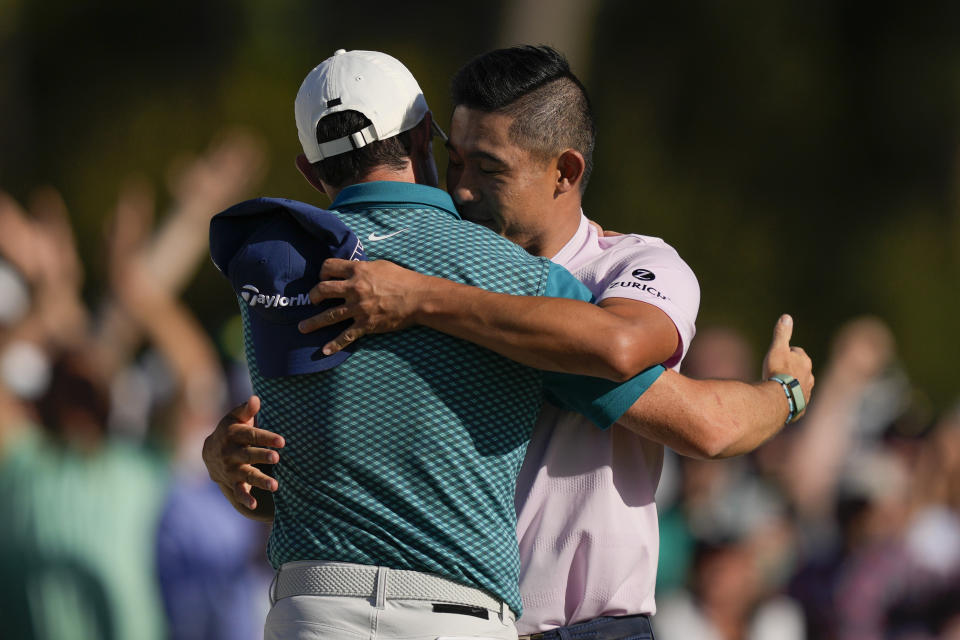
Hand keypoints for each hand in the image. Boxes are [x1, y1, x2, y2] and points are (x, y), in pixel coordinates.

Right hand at [201, 396, 283, 509]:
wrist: (210, 452)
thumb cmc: (231, 430)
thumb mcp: (235, 418)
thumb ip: (247, 410)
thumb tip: (256, 399)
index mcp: (233, 434)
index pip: (251, 435)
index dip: (266, 438)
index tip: (282, 441)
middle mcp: (231, 452)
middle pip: (248, 454)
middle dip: (262, 456)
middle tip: (276, 458)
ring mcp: (231, 468)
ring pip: (246, 475)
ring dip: (260, 480)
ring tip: (275, 486)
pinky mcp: (232, 481)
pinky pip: (238, 491)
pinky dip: (245, 498)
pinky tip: (254, 505)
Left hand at [297, 258, 424, 354]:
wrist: (418, 298)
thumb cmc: (403, 279)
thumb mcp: (381, 265)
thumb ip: (363, 268)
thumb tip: (353, 269)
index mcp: (357, 271)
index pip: (328, 267)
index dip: (322, 272)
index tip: (323, 278)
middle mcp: (354, 289)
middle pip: (322, 290)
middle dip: (313, 296)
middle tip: (312, 301)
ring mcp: (359, 308)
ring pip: (328, 316)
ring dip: (313, 323)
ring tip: (302, 328)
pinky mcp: (366, 324)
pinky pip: (346, 336)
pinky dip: (334, 345)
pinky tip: (324, 351)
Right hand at [762, 314, 813, 417]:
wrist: (781, 399)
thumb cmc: (778, 372)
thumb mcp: (777, 349)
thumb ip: (782, 334)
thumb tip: (786, 316)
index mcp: (805, 361)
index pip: (797, 352)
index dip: (786, 353)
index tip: (777, 356)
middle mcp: (810, 376)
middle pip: (800, 369)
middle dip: (791, 369)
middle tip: (776, 372)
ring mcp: (807, 392)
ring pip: (800, 384)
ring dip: (791, 384)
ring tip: (778, 387)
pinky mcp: (803, 406)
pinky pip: (797, 399)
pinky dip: (790, 398)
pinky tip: (781, 399)